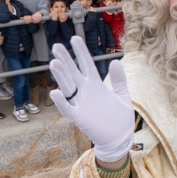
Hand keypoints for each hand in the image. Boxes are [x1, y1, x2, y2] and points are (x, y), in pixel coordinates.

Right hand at [50, 38, 133, 162]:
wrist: (119, 138)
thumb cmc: (119, 117)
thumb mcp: (122, 95)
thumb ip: (119, 80)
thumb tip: (115, 61)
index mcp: (96, 85)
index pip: (87, 65)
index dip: (81, 53)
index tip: (74, 39)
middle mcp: (86, 92)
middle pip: (73, 73)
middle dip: (66, 60)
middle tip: (56, 46)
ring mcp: (81, 104)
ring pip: (68, 88)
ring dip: (61, 76)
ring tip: (54, 63)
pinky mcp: (79, 118)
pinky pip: (68, 109)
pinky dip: (61, 102)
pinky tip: (55, 92)